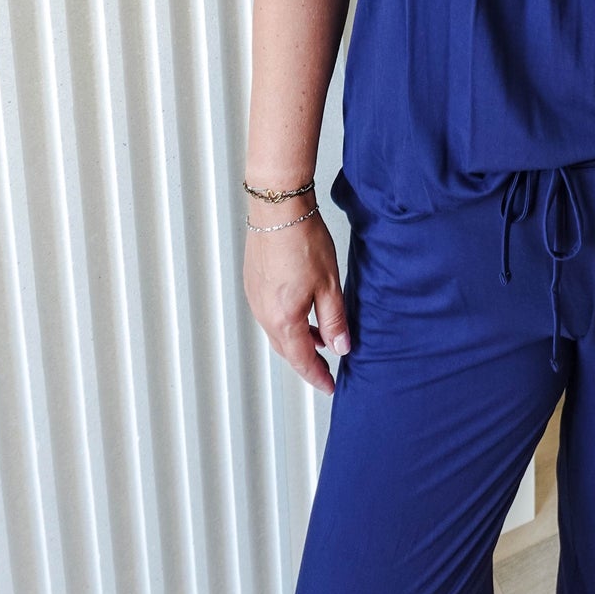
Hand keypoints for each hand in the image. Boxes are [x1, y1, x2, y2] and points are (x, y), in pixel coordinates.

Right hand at [243, 199, 351, 394]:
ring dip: (297, 340)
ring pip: (277, 332)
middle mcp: (264, 313)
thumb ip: (334, 320)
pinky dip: (287, 322)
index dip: (317, 376)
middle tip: (326, 367)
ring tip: (319, 338)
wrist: (278, 208)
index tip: (329, 385)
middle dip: (307, 360)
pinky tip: (302, 312)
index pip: (302, 360)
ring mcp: (255, 298)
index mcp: (283, 319)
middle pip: (286, 349)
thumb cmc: (302, 240)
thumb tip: (340, 346)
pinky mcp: (254, 283)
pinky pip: (270, 314)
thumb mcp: (329, 284)